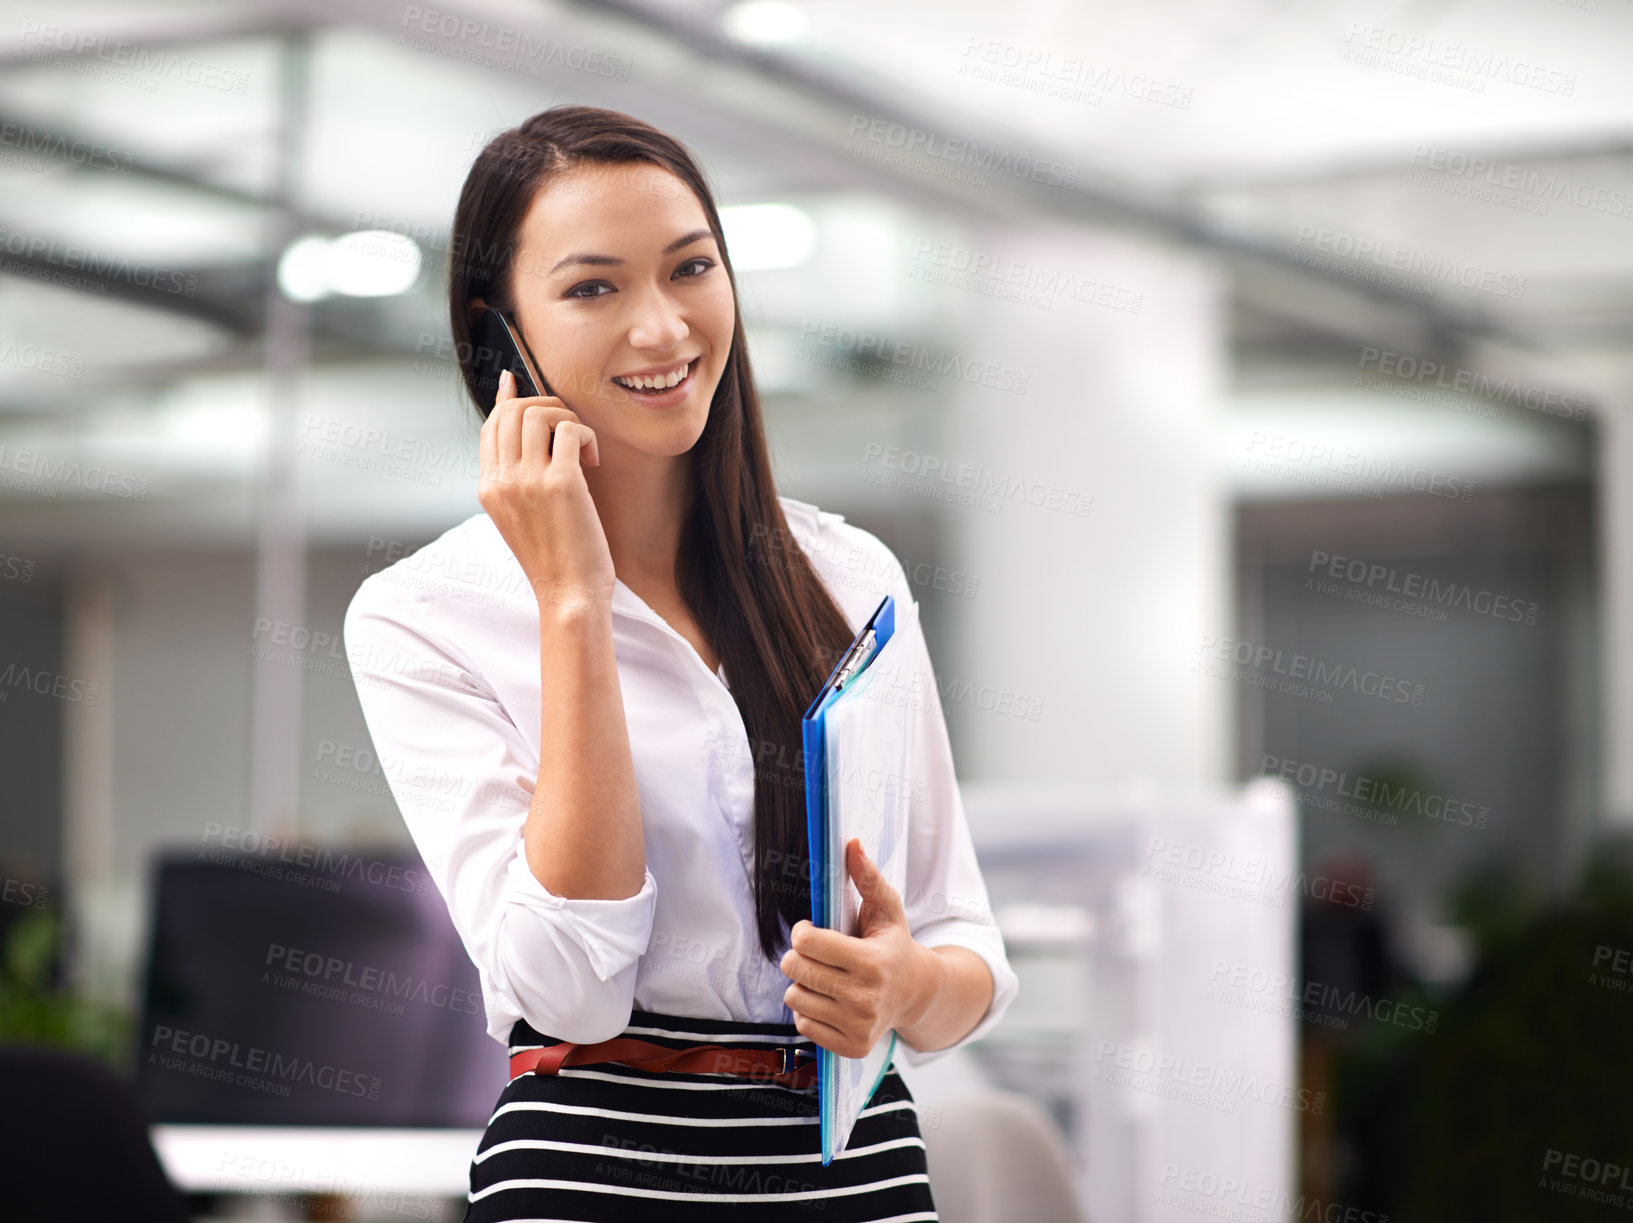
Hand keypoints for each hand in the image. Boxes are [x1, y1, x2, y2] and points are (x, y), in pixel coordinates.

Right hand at [478, 368, 615, 615]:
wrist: (569, 595)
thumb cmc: (555, 557)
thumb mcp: (522, 516)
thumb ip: (518, 478)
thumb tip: (531, 440)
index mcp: (488, 488)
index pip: (491, 425)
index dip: (508, 400)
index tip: (520, 384)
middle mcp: (501, 480)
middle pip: (512, 411)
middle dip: (545, 406)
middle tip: (569, 429)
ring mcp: (528, 480)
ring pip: (539, 413)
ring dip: (567, 418)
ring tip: (582, 447)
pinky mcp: (560, 483)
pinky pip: (571, 430)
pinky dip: (587, 436)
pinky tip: (593, 460)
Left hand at [779, 838, 941, 1058]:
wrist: (917, 994)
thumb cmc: (894, 945)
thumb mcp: (886, 908)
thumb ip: (867, 876)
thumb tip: (851, 844)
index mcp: (872, 962)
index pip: (809, 943)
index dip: (803, 931)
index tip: (811, 930)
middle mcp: (866, 998)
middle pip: (796, 970)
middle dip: (798, 956)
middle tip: (814, 953)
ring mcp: (858, 1026)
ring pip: (794, 997)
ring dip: (803, 984)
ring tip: (825, 977)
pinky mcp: (851, 1046)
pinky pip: (803, 1024)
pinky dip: (810, 1010)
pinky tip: (830, 1000)